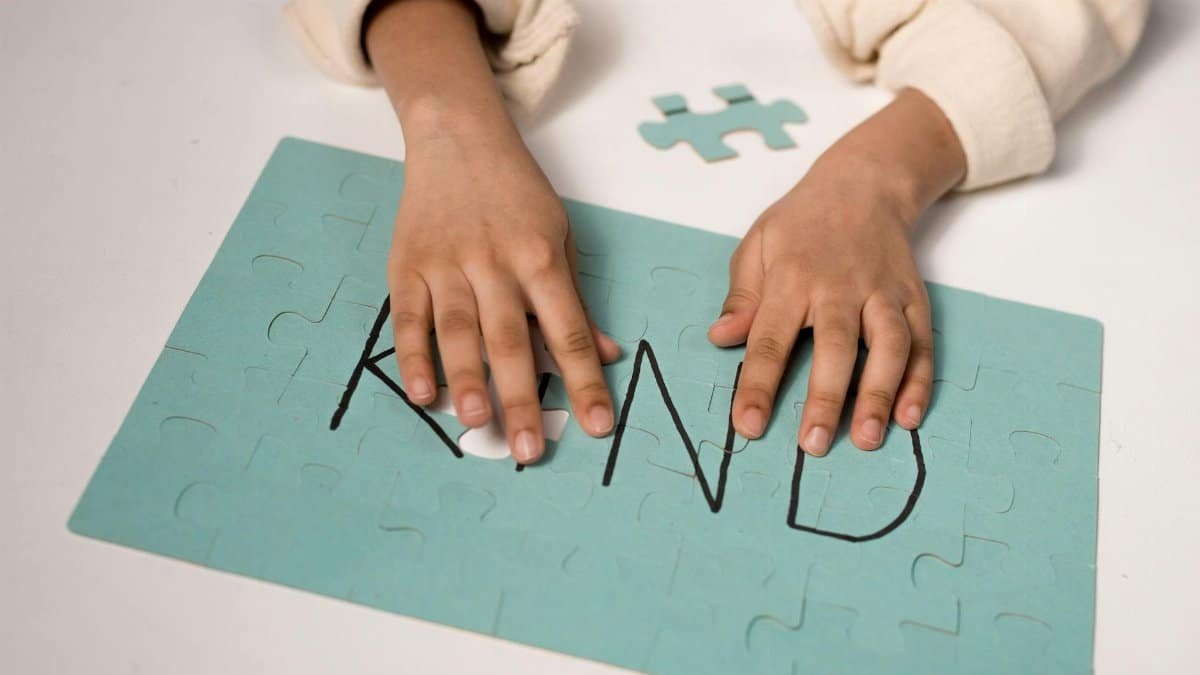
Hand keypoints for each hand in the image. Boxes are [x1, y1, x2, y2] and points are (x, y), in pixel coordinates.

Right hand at [389, 129, 620, 463]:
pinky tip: (422, 393)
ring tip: (476, 423)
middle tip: (528, 449)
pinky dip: (413, 355)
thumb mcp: (560, 237)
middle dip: (522, 397)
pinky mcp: (407, 264)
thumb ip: (575, 301)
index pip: (569, 331)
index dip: (584, 381)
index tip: (598, 426)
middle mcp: (495, 263)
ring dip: (467, 379)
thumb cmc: (517, 194)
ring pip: (459, 330)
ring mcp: (448, 263)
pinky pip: (408, 317)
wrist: (458, 137)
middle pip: (511, 340)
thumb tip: (604, 355)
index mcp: (541, 258)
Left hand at [708, 88, 965, 455]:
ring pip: (888, 347)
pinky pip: (922, 343)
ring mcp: (881, 293)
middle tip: (814, 445)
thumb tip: (720, 338)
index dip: (757, 385)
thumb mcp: (758, 244)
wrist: (865, 183)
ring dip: (880, 394)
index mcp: (792, 277)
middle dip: (826, 399)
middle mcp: (840, 287)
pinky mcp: (913, 299)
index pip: (770, 339)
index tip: (747, 426)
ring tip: (868, 439)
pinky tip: (910, 416)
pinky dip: (920, 380)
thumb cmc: (802, 222)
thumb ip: (741, 295)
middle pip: (836, 347)